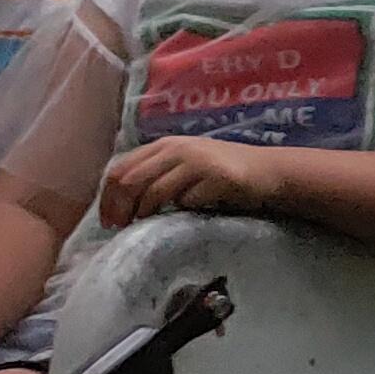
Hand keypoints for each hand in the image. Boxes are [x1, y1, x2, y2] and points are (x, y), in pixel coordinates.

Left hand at [100, 134, 280, 225]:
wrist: (267, 170)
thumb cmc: (221, 172)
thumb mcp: (183, 165)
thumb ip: (156, 173)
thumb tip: (120, 201)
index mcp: (165, 144)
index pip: (120, 168)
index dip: (108, 197)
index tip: (108, 220)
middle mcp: (178, 148)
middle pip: (131, 179)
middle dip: (120, 208)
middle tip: (120, 229)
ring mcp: (197, 161)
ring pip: (154, 192)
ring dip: (145, 214)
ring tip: (145, 227)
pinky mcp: (216, 177)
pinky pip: (186, 201)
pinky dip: (179, 213)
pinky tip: (182, 220)